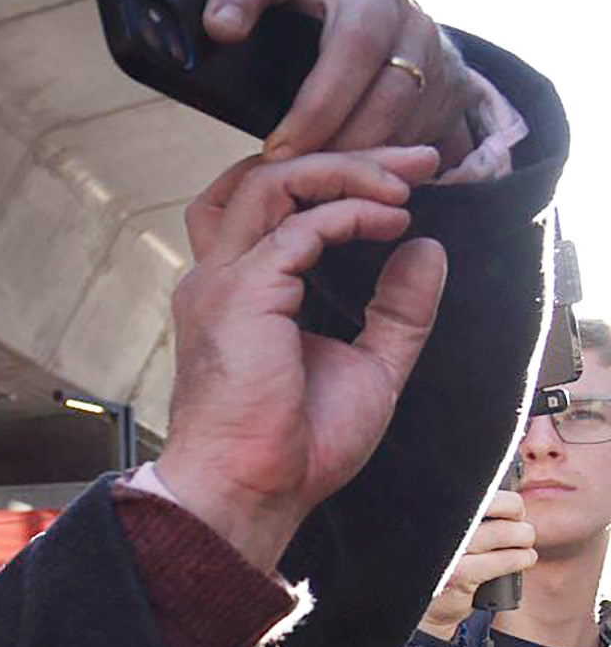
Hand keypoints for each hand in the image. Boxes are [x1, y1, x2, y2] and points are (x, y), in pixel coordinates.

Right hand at [156, 146, 447, 572]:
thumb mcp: (369, 367)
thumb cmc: (296, 446)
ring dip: (346, 170)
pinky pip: (300, 225)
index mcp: (238, 292)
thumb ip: (397, 309)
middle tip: (419, 160)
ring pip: (272, 180)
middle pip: (265, 176)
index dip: (328, 179)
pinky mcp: (243, 293)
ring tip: (406, 182)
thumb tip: (426, 249)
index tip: (401, 185)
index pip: (264, 205)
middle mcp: (220, 276)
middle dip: (347, 156)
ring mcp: (224, 281)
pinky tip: (390, 221)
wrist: (256, 490)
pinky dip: (351, 211)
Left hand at [205, 0, 476, 167]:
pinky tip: (355, 176)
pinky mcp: (441, 64)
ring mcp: (416, 20)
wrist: (385, 18)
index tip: (219, 28)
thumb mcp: (263, 2)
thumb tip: (197, 38)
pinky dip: (383, 152)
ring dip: (355, 140)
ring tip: (318, 174)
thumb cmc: (300, 16)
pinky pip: (417, 117)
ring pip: (396, 88)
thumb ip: (230, 13)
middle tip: (281, 154)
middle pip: (358, 42)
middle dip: (320, 108)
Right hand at [419, 490, 535, 638]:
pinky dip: (521, 558)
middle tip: (518, 522)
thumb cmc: (443, 566)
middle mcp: (438, 528)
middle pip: (492, 503)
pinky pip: (506, 559)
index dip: (502, 499)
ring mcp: (449, 552)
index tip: (510, 509)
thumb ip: (469, 515)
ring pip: (504, 532)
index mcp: (436, 514)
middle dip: (515, 512)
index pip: (477, 490)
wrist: (427, 610)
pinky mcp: (460, 575)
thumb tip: (511, 502)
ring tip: (523, 542)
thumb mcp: (449, 536)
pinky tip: (524, 558)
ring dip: (523, 537)